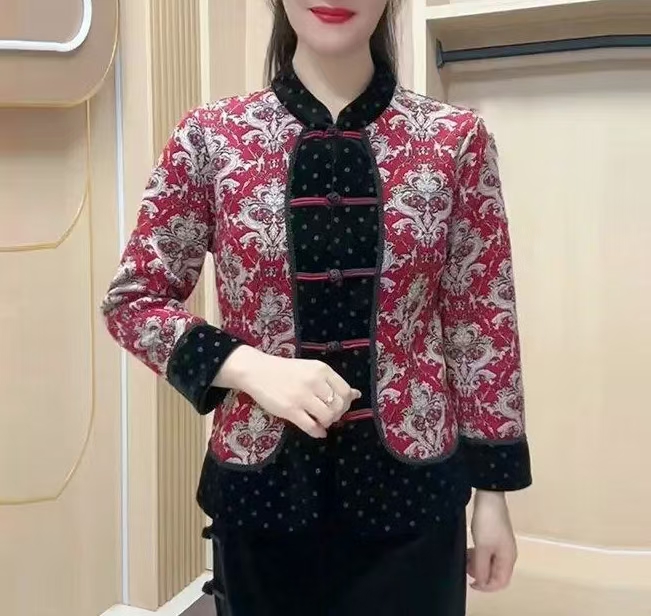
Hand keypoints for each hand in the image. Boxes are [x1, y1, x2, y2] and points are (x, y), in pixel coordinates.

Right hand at [215, 346, 360, 437]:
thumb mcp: (311, 369)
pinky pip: (311, 427)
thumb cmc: (286, 371)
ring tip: (321, 421)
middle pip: (338, 406)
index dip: (346, 403)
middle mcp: (314, 382)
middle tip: (329, 415)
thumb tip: (356, 394)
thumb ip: (332, 382)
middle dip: (337, 415)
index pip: (345, 391)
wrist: (257, 371)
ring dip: (327, 423)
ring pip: (327, 417)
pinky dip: (318, 432)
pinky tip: (317, 431)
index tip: (338, 406)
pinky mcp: (289, 410)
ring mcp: (301, 396)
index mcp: (322, 370)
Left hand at [467, 491, 516, 591]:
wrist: (489, 497)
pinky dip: (478, 555)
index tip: (471, 583)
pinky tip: (469, 550)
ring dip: (478, 564)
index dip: (486, 587)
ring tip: (465, 558)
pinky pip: (487, 553)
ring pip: (490, 563)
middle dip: (481, 574)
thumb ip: (482, 568)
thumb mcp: (482, 547)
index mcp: (508, 558)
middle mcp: (507, 554)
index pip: (500, 582)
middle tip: (466, 568)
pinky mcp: (494, 536)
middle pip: (495, 574)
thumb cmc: (488, 523)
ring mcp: (501, 545)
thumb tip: (482, 583)